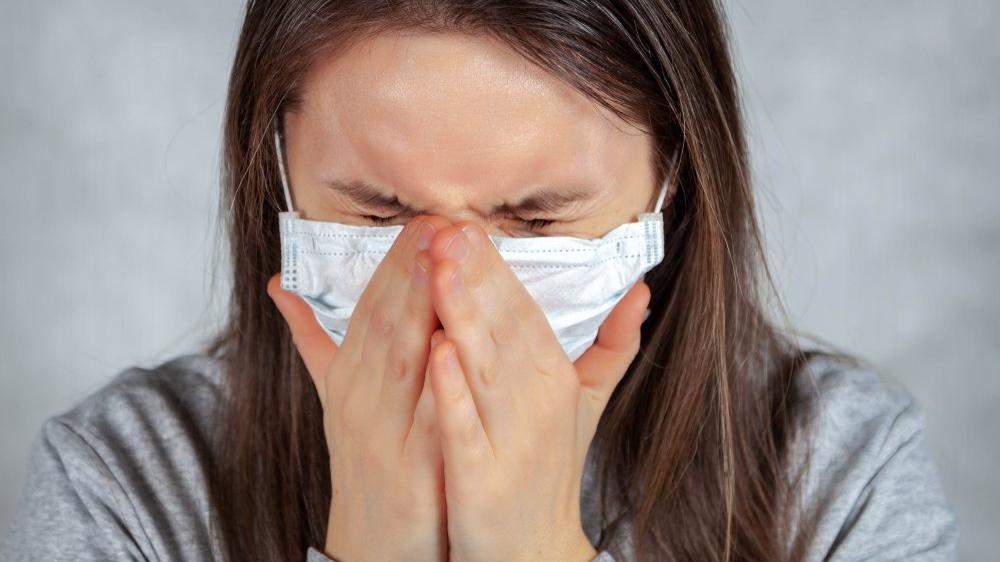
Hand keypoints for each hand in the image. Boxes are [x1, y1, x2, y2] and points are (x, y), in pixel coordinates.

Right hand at [268, 215, 452, 561]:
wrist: (373, 542)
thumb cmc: (365, 460)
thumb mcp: (337, 398)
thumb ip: (314, 341)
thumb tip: (277, 285)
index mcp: (348, 378)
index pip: (370, 309)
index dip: (393, 262)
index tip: (421, 219)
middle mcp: (359, 400)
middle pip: (385, 325)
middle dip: (409, 270)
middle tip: (435, 221)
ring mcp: (383, 435)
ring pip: (401, 362)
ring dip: (418, 309)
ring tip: (439, 263)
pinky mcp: (412, 472)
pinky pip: (426, 419)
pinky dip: (436, 382)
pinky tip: (451, 347)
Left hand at [423, 222, 649, 561]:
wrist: (532, 551)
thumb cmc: (546, 470)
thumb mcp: (583, 405)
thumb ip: (612, 346)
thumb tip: (641, 290)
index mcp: (556, 380)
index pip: (526, 313)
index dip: (497, 268)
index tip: (467, 223)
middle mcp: (539, 405)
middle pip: (506, 330)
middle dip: (478, 276)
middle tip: (448, 226)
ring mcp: (513, 442)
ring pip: (487, 369)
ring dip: (463, 316)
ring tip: (439, 269)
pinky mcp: (484, 481)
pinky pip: (467, 429)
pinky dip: (455, 392)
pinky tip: (437, 351)